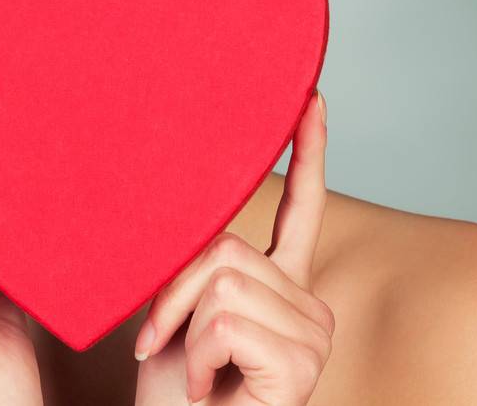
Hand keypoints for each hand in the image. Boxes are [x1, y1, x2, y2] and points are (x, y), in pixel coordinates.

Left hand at [133, 90, 333, 405]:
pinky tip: (208, 388)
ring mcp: (313, 334)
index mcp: (282, 286)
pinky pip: (223, 319)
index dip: (308, 152)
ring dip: (180, 327)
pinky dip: (194, 355)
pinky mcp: (300, 362)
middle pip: (228, 248)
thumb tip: (179, 198)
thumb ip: (197, 260)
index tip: (309, 100)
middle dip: (175, 294)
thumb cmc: (174, 395)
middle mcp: (308, 304)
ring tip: (192, 372)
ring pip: (222, 279)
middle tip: (163, 344)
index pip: (302, 209)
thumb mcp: (178, 312)